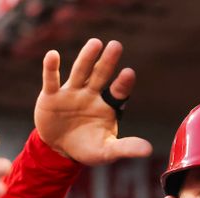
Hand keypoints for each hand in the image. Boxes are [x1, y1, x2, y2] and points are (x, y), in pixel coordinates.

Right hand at [34, 39, 152, 164]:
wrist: (59, 150)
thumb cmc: (87, 148)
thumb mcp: (106, 152)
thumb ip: (125, 148)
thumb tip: (148, 150)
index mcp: (107, 105)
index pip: (118, 91)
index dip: (123, 83)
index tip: (128, 73)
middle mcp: (91, 94)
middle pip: (100, 75)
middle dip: (107, 61)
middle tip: (116, 46)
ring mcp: (72, 93)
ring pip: (80, 72)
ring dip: (86, 58)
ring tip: (95, 43)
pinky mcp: (51, 96)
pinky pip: (52, 80)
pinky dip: (51, 68)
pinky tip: (52, 55)